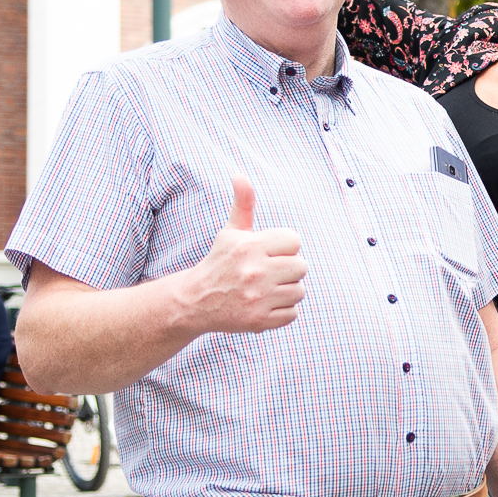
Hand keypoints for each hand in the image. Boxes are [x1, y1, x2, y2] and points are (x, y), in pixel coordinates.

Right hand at [178, 176, 305, 334]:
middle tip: (269, 273)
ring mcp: (257, 298)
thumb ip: (242, 205)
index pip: (295, 241)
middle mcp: (254, 271)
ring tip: (266, 289)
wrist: (195, 301)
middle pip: (302, 267)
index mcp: (249, 246)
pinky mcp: (259, 321)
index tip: (269, 253)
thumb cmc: (220, 262)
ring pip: (299, 291)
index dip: (284, 247)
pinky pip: (293, 313)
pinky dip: (282, 310)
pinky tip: (264, 304)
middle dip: (288, 269)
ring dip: (287, 291)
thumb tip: (240, 175)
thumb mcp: (231, 233)